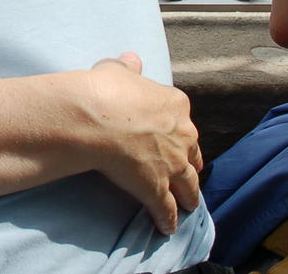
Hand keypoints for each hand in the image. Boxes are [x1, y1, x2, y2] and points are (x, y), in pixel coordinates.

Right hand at [84, 52, 202, 235]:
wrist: (95, 117)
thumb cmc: (104, 90)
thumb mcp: (116, 71)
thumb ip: (128, 68)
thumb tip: (132, 59)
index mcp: (175, 105)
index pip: (182, 121)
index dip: (178, 131)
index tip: (173, 137)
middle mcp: (181, 135)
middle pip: (192, 154)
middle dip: (190, 164)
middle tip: (187, 173)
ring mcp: (172, 164)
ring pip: (188, 184)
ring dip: (189, 195)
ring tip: (190, 205)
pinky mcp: (157, 188)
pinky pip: (166, 208)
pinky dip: (167, 219)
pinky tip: (167, 227)